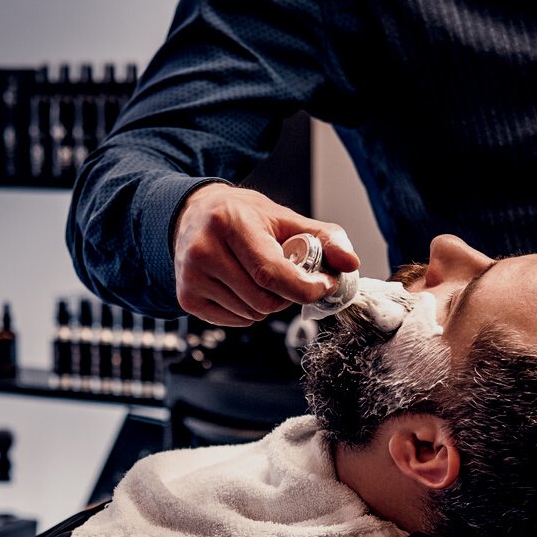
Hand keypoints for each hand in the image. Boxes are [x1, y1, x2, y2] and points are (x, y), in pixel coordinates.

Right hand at [173, 183, 359, 325]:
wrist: (194, 215)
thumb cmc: (244, 217)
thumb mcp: (284, 218)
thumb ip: (324, 238)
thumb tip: (350, 264)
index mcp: (230, 224)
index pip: (270, 273)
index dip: (304, 287)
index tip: (324, 285)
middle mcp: (203, 250)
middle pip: (263, 300)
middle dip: (287, 296)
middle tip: (288, 277)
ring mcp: (191, 277)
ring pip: (251, 314)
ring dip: (268, 303)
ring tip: (260, 278)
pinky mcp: (186, 298)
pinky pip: (235, 321)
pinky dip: (249, 311)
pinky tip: (242, 287)